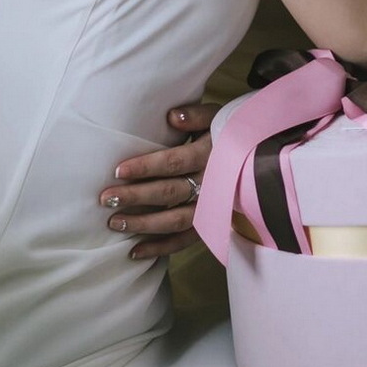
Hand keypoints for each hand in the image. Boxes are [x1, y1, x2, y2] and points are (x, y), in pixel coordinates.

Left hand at [96, 104, 217, 260]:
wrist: (260, 158)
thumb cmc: (229, 132)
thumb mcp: (217, 116)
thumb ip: (196, 115)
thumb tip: (172, 116)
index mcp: (210, 154)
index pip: (173, 163)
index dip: (146, 167)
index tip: (118, 171)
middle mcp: (211, 184)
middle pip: (169, 193)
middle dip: (136, 197)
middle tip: (106, 198)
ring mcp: (212, 209)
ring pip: (175, 221)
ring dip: (144, 224)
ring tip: (114, 223)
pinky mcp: (212, 225)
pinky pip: (186, 241)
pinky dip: (161, 248)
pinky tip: (135, 251)